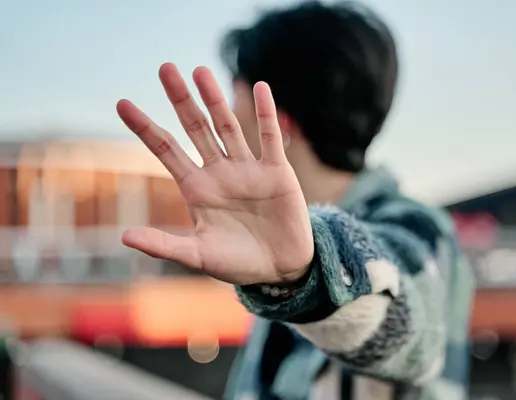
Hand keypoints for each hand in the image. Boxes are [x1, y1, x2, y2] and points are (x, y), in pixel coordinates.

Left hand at [116, 63, 313, 285]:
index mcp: (197, 189)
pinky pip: (269, 139)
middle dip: (181, 100)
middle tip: (165, 68)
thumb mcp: (198, 255)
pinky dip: (266, 115)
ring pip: (228, 127)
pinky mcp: (277, 172)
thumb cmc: (238, 262)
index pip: (166, 150)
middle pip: (196, 128)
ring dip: (215, 100)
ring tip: (201, 71)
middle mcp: (219, 172)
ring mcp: (248, 169)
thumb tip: (123, 236)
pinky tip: (259, 88)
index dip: (145, 128)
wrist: (280, 268)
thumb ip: (164, 245)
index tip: (122, 104)